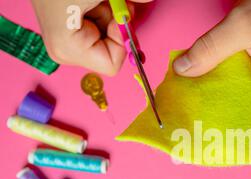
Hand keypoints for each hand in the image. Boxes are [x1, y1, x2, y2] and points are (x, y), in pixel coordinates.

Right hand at [31, 0, 152, 75]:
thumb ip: (130, 0)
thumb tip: (150, 0)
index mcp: (68, 49)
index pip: (112, 63)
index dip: (120, 38)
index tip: (115, 13)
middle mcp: (64, 52)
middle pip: (109, 52)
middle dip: (115, 25)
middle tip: (108, 2)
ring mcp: (63, 44)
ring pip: (105, 39)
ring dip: (108, 16)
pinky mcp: (65, 33)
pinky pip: (96, 29)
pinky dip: (101, 13)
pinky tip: (90, 1)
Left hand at [173, 0, 250, 134]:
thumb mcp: (245, 25)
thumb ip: (211, 49)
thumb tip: (182, 69)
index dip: (243, 147)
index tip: (214, 151)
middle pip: (248, 121)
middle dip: (222, 128)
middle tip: (192, 132)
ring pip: (238, 101)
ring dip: (216, 105)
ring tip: (189, 114)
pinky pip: (234, 81)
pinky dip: (217, 84)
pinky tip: (196, 84)